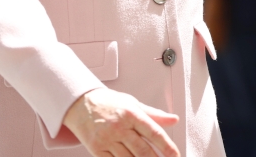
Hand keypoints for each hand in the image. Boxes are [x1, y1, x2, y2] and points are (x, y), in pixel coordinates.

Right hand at [63, 87, 179, 156]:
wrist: (80, 104)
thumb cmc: (109, 103)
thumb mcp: (133, 103)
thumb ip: (154, 114)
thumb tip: (174, 120)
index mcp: (131, 113)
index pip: (154, 132)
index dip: (167, 146)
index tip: (175, 155)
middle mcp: (119, 127)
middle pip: (142, 150)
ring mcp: (107, 139)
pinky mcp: (97, 149)